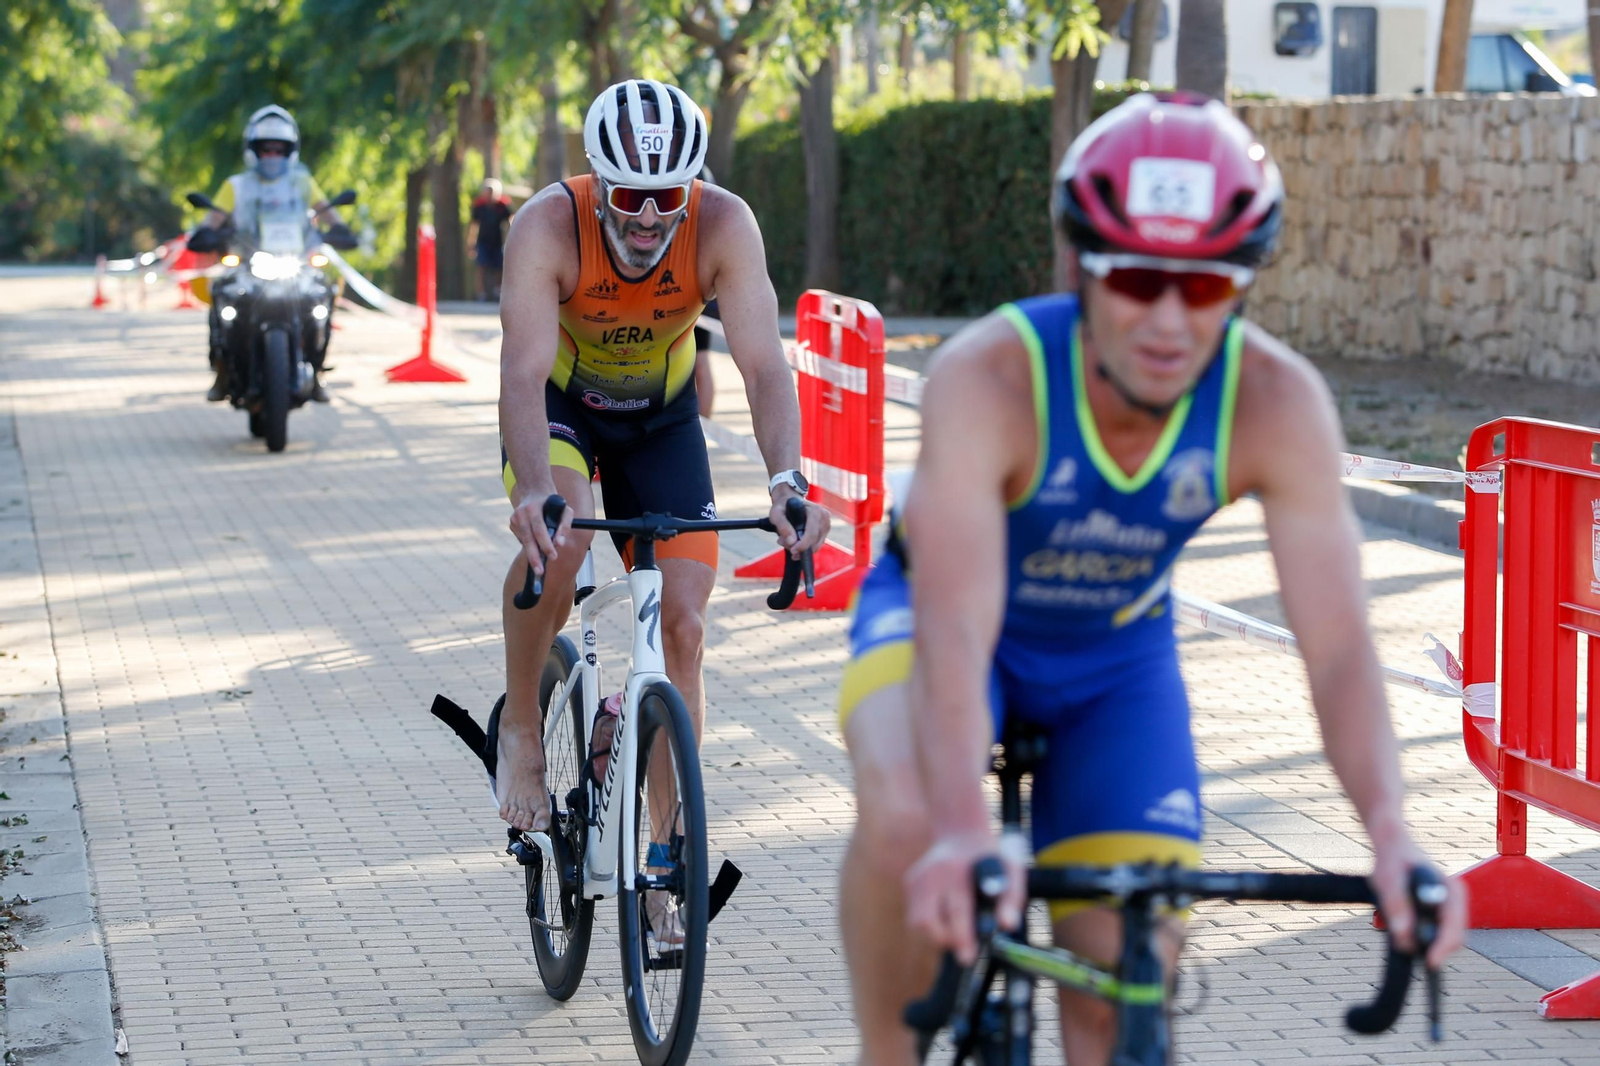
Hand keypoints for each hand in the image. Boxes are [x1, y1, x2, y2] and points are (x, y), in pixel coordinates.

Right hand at [509, 490, 572, 576]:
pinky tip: (536, 538)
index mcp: (533, 508)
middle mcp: (521, 513)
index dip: (546, 544)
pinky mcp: (512, 523)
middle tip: (540, 572)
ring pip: (524, 541)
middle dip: (534, 557)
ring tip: (539, 565)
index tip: (553, 556)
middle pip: (528, 539)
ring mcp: (514, 518)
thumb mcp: (565, 510)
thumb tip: (560, 544)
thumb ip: (564, 526)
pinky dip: (530, 543)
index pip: (539, 529)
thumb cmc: (554, 504)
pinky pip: (522, 539)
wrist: (535, 492)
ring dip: (532, 553)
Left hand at [769, 488, 829, 557]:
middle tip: (784, 543)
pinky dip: (805, 547)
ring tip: (787, 541)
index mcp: (815, 511)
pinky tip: (795, 542)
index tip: (792, 551)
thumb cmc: (783, 506)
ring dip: (801, 548)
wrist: (790, 500)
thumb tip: (792, 542)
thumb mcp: (776, 513)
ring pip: (816, 545)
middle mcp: (824, 517)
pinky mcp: (825, 531)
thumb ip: (782, 526)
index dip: (802, 545)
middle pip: (814, 542)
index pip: (812, 534)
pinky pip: (816, 545)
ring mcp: (826, 524)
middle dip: (799, 548)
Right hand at [904, 829, 1027, 964]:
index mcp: (956, 869)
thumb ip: (1011, 898)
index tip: (968, 957)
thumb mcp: (1010, 870)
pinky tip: (946, 915)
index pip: (956, 910)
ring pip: (917, 924)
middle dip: (946, 941)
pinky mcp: (909, 882)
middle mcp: (931, 873)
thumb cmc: (990, 857)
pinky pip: (915, 917)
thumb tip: (1007, 926)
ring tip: (955, 930)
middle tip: (964, 946)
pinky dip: (931, 925)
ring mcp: (916, 878)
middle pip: (927, 922)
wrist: (962, 832)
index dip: (962, 937)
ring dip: (936, 936)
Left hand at [1369, 834, 1466, 968]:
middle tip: (1413, 956)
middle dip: (1436, 950)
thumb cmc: (1393, 861)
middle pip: (1455, 938)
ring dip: (1429, 945)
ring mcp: (1450, 908)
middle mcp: (1456, 901)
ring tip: (1404, 942)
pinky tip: (1407, 938)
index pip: (1454, 926)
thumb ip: (1397, 904)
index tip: (1429, 962)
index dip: (1442, 947)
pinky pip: (1438, 934)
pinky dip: (1425, 940)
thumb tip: (1404, 935)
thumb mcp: (1389, 879)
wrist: (1393, 848)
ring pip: (1447, 939)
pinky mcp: (1441, 914)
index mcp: (1451, 890)